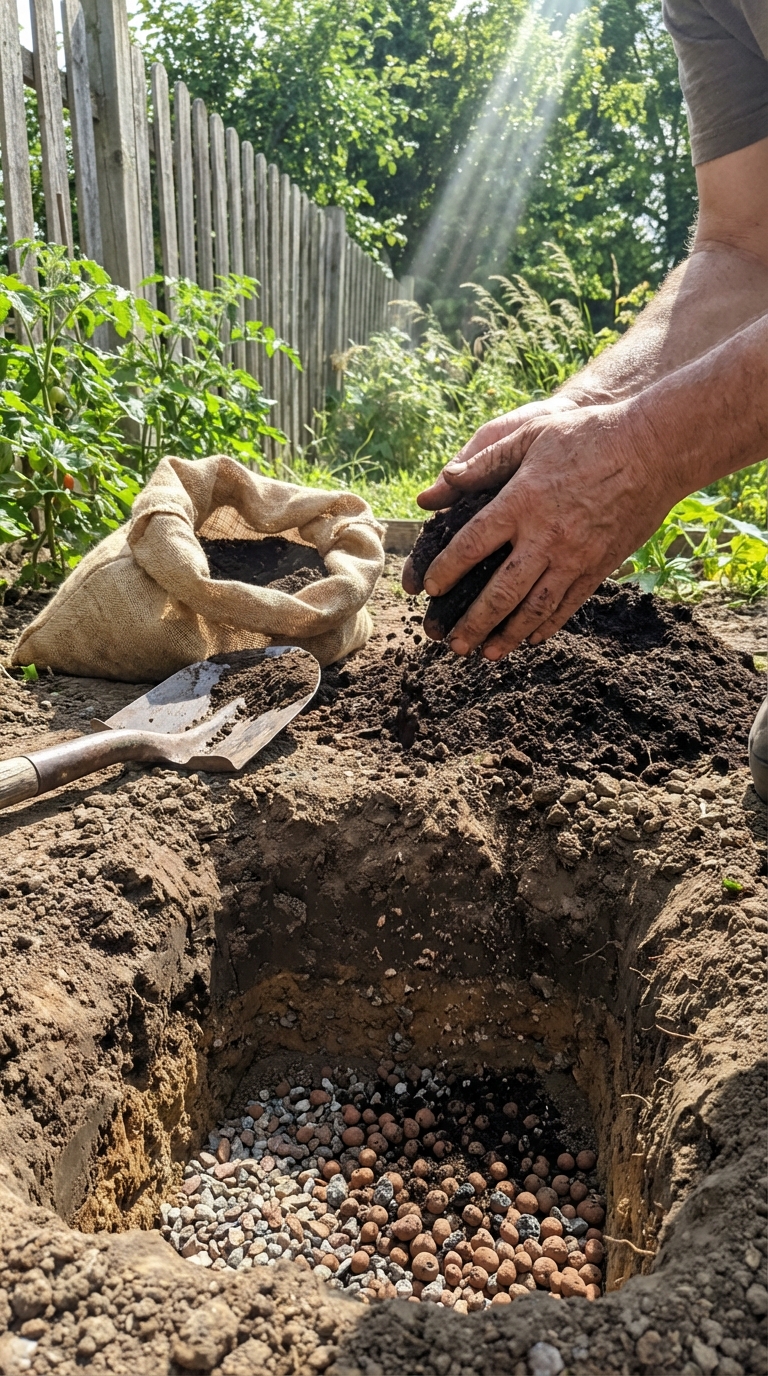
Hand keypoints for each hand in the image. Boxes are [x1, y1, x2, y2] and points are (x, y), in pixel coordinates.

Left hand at [405, 399, 679, 658]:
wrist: (654, 448)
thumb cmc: (589, 435)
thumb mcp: (530, 435)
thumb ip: (485, 461)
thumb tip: (443, 481)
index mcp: (521, 503)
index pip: (471, 546)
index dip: (446, 571)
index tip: (428, 589)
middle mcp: (545, 537)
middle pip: (500, 592)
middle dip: (473, 623)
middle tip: (453, 645)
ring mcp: (575, 557)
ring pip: (534, 609)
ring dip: (507, 635)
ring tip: (486, 655)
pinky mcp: (600, 567)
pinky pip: (568, 605)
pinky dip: (546, 626)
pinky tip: (531, 639)